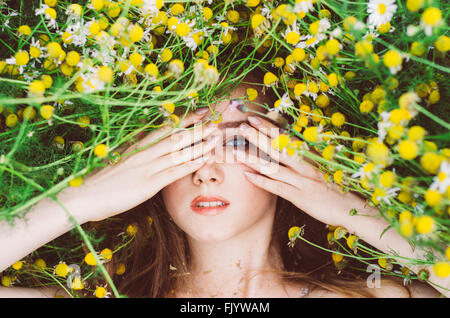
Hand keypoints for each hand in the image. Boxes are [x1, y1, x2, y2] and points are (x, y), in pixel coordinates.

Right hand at [77, 109, 221, 221]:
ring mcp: (146, 167)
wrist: (82, 196)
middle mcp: (143, 152)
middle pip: (175, 135)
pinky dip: (190, 163)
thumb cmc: (99, 182)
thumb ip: (134, 155)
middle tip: (214, 119)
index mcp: (135, 146)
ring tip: (216, 136)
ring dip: (199, 143)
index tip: (200, 111)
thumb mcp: (118, 161)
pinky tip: (204, 159)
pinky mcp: (148, 184)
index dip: (184, 119)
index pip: (164, 128)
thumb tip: (146, 150)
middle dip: (196, 126)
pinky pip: (173, 171)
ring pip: (178, 151)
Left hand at [232, 115, 354, 227]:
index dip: (269, 127)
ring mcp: (302, 180)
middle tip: (241, 127)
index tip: (254, 118)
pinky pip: (277, 187)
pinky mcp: (300, 197)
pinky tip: (247, 175)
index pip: (286, 137)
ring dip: (253, 157)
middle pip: (277, 148)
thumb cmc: (335, 186)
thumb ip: (303, 158)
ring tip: (236, 151)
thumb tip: (284, 147)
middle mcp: (305, 165)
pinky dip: (261, 181)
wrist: (352, 207)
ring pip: (273, 166)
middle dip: (258, 136)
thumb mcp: (320, 167)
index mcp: (309, 155)